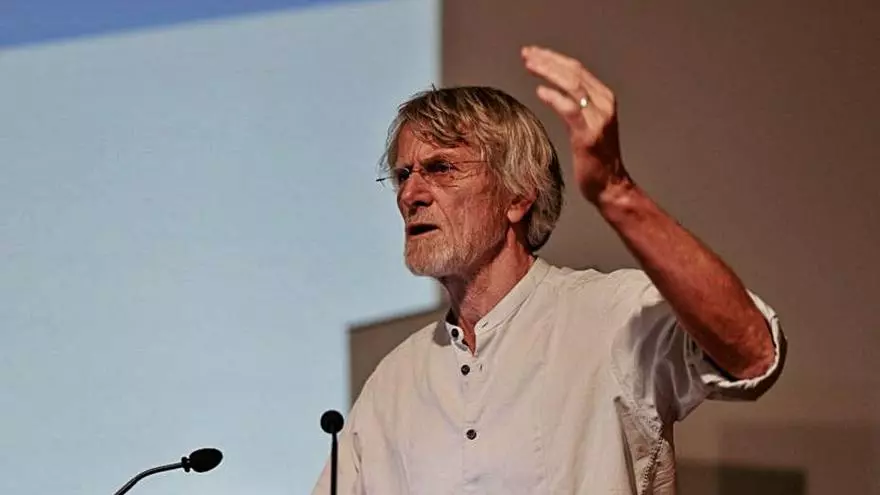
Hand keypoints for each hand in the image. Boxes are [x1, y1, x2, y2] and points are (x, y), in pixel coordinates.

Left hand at [521, 45, 630, 203]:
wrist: (610, 185)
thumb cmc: (596, 157)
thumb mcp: (586, 124)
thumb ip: (575, 105)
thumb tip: (552, 89)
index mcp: (603, 98)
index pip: (577, 69)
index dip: (554, 58)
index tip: (534, 53)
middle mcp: (604, 104)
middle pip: (573, 72)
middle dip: (548, 60)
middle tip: (526, 54)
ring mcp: (598, 119)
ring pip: (572, 85)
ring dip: (548, 71)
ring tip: (529, 64)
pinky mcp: (589, 136)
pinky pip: (570, 110)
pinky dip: (554, 97)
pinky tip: (540, 91)